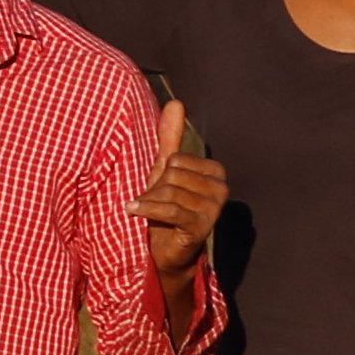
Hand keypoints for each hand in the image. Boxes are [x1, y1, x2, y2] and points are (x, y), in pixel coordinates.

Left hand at [134, 96, 229, 277]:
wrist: (163, 253)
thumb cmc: (163, 209)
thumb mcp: (163, 171)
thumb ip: (170, 138)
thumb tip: (176, 102)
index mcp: (215, 172)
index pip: (177, 158)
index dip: (162, 174)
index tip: (160, 189)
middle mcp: (221, 189)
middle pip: (174, 173)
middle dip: (156, 188)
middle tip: (153, 203)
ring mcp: (214, 209)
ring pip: (170, 191)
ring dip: (148, 202)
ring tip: (144, 210)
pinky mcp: (203, 227)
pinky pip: (169, 209)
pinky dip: (147, 209)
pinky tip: (133, 210)